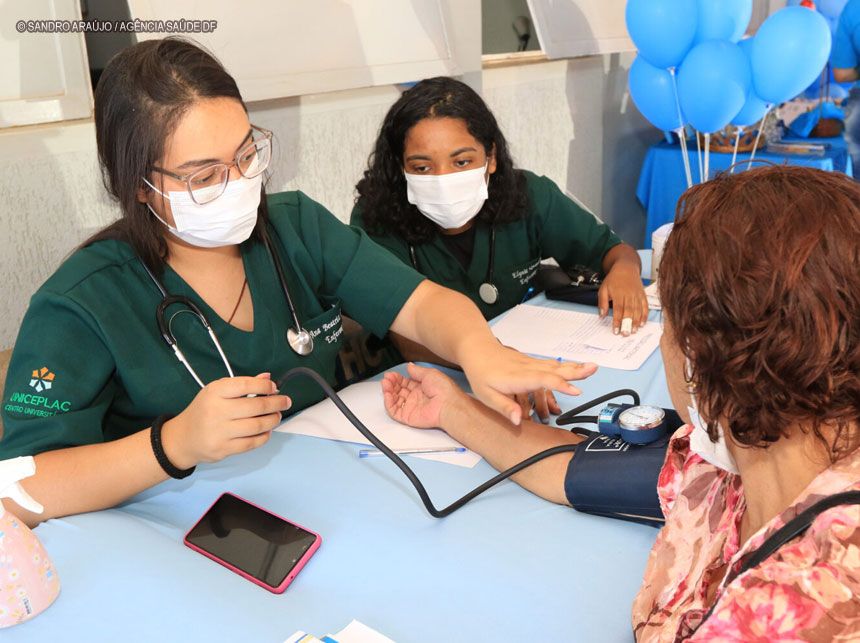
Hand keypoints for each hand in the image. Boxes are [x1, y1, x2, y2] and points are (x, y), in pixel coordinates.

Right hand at [161, 373, 291, 468]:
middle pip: (256, 406)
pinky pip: (252, 443)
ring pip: (257, 426)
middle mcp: (216, 411)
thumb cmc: (204, 411)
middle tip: (285, 402)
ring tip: (277, 416)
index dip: (265, 386)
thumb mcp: (217, 392)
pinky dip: (264, 436)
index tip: (275, 388)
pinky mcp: (223, 449)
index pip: (246, 385)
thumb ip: (242, 384)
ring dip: (273, 420)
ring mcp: (220, 432)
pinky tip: (267, 430)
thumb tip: (268, 378)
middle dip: (276, 403)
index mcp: (215, 392)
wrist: (183, 438)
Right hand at [381, 363, 464, 428]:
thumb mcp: (429, 374)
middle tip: (387, 379)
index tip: (391, 374)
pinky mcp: (408, 416)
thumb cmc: (443, 389)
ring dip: (388, 392)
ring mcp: (411, 407)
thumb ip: (417, 371)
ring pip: (394, 400)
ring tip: (386, 384)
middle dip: (391, 383)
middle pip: (398, 390)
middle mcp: (416, 397)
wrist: (447, 404)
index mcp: (421, 387)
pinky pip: (394, 411)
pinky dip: (388, 403)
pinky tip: (387, 394)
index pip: (404, 382)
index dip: (396, 378)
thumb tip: (409, 366)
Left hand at [460, 345, 596, 425]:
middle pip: (555, 370)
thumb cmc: (481, 373)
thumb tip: (519, 421)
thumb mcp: (486, 395)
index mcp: (517, 377)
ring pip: (556, 366)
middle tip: (594, 370)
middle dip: (575, 371)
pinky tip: (577, 367)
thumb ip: (504, 407)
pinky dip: (567, 366)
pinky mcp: (533, 362)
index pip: (542, 380)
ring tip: (593, 368)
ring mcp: (531, 364)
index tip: (576, 391)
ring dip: (575, 367)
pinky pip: (552, 365)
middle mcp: (528, 368)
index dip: (560, 385)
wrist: (477, 350)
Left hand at [598, 262, 648, 335]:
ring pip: (638, 310)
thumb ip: (602, 302)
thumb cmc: (613, 279)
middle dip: (627, 323)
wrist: (626, 267)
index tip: (616, 330)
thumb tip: (601, 315)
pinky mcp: (642, 295)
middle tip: (625, 334)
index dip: (617, 320)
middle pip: (629, 311)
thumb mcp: (603, 289)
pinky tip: (642, 323)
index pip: (618, 309)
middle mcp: (629, 294)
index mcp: (618, 293)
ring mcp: (637, 295)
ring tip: (633, 331)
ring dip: (636, 322)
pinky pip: (645, 306)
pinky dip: (644, 315)